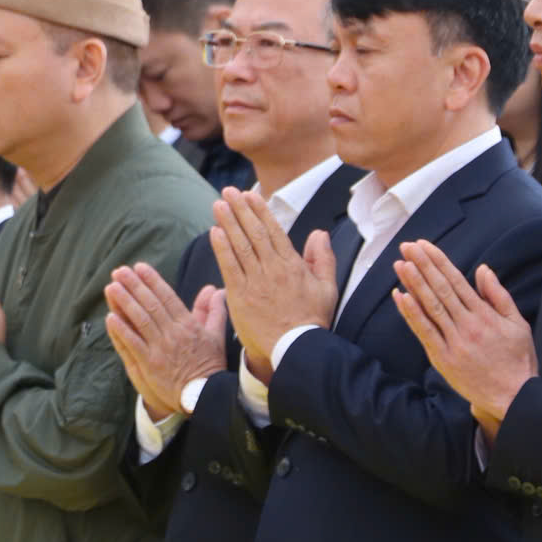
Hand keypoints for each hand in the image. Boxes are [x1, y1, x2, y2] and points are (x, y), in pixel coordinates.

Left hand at [103, 265, 225, 421]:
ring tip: (111, 287)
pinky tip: (110, 317)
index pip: (167, 297)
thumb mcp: (216, 335)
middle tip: (119, 272)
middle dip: (134, 286)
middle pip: (150, 304)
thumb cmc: (209, 365)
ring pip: (140, 320)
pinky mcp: (150, 364)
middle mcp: (173, 333)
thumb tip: (214, 289)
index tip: (139, 267)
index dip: (152, 280)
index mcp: (188, 324)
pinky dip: (121, 330)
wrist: (205, 395)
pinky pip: (133, 344)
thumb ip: (213, 311)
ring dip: (124, 302)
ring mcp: (160, 348)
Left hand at [209, 188, 336, 381]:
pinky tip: (214, 232)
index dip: (260, 211)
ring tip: (218, 204)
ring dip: (228, 222)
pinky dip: (221, 248)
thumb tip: (319, 233)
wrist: (295, 349)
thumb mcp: (327, 288)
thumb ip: (323, 259)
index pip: (273, 231)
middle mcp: (273, 269)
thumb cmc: (311, 320)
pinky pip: (229, 267)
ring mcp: (255, 282)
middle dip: (240, 210)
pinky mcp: (240, 296)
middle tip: (228, 192)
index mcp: (292, 265)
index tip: (250, 195)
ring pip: (240, 246)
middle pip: (254, 233)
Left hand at [391, 241, 534, 433]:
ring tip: (400, 264)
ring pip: (430, 307)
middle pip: (440, 289)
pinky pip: (424, 332)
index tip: (425, 246)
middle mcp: (468, 326)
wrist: (513, 397)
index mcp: (485, 315)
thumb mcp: (518, 324)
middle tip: (407, 246)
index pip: (456, 281)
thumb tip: (483, 269)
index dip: (439, 261)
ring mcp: (454, 342)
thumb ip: (498, 295)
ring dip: (413, 284)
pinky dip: (411, 314)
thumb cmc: (517, 360)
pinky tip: (401, 297)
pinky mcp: (443, 359)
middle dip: (422, 265)